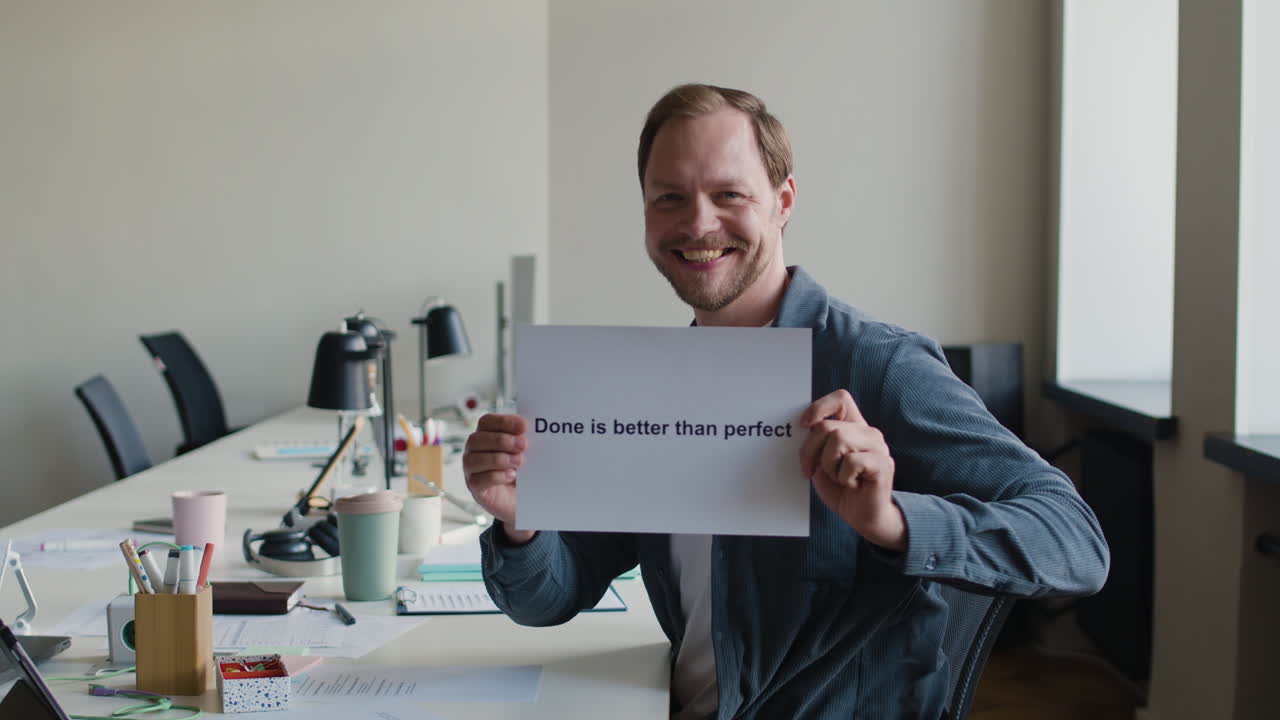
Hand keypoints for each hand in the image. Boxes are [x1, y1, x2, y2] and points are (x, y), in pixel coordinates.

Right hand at [463, 413, 535, 544]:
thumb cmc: (522, 471)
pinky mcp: (475, 488)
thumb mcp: (525, 452)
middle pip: (477, 439)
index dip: (504, 422)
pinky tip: (511, 476)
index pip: (486, 422)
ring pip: (473, 459)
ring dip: (498, 459)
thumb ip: (524, 440)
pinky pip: (477, 480)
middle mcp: (474, 450)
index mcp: (486, 435)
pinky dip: (496, 476)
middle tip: (524, 445)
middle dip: (502, 440)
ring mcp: (471, 470)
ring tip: (519, 462)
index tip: (524, 426)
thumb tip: (528, 432)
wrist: (523, 499)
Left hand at [798, 389, 905, 551]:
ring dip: (829, 465)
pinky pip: (851, 462)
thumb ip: (817, 442)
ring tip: (838, 477)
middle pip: (828, 426)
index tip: (804, 425)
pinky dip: (843, 477)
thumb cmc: (841, 489)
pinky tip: (852, 484)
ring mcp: (878, 447)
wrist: (863, 517)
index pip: (841, 399)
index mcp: (854, 427)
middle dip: (809, 451)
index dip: (819, 407)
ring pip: (838, 439)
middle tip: (811, 470)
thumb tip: (802, 427)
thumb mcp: (821, 461)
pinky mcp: (883, 464)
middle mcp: (868, 432)